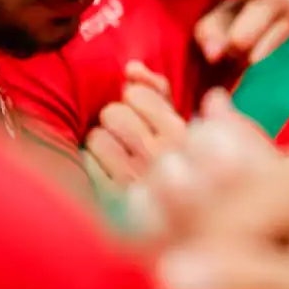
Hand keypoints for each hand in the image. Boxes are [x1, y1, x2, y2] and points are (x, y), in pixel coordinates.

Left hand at [84, 61, 188, 188]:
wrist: (201, 220)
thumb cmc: (188, 161)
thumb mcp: (186, 122)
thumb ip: (160, 89)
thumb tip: (131, 68)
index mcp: (181, 133)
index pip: (136, 93)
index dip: (136, 100)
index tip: (146, 115)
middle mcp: (159, 155)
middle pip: (112, 113)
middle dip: (118, 120)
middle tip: (130, 135)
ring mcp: (135, 179)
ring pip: (96, 138)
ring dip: (104, 142)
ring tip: (119, 153)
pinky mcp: (114, 200)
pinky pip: (87, 163)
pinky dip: (95, 164)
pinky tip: (110, 171)